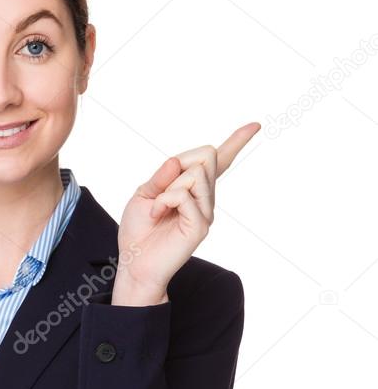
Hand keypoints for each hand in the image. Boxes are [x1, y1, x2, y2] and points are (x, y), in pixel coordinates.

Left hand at [115, 122, 260, 295]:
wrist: (134, 262)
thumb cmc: (138, 230)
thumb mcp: (143, 194)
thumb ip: (162, 175)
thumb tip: (178, 160)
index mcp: (192, 188)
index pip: (219, 161)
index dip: (236, 142)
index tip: (255, 125)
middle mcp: (205, 198)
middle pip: (207, 155)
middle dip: (181, 164)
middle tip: (162, 192)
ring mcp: (206, 211)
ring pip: (196, 174)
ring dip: (168, 187)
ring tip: (159, 208)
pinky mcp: (201, 225)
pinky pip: (184, 195)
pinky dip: (164, 200)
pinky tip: (157, 214)